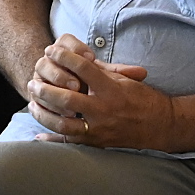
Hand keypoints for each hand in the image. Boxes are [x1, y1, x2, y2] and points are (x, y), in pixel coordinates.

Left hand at [22, 35, 172, 147]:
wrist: (161, 126)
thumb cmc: (144, 99)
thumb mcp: (125, 80)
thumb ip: (102, 73)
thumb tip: (78, 59)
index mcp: (111, 90)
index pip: (82, 69)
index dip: (64, 57)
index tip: (51, 50)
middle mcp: (104, 110)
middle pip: (66, 99)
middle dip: (46, 90)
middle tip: (33, 82)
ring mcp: (99, 129)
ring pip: (63, 124)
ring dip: (44, 114)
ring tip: (32, 104)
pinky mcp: (98, 144)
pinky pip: (70, 143)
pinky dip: (52, 142)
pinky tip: (38, 137)